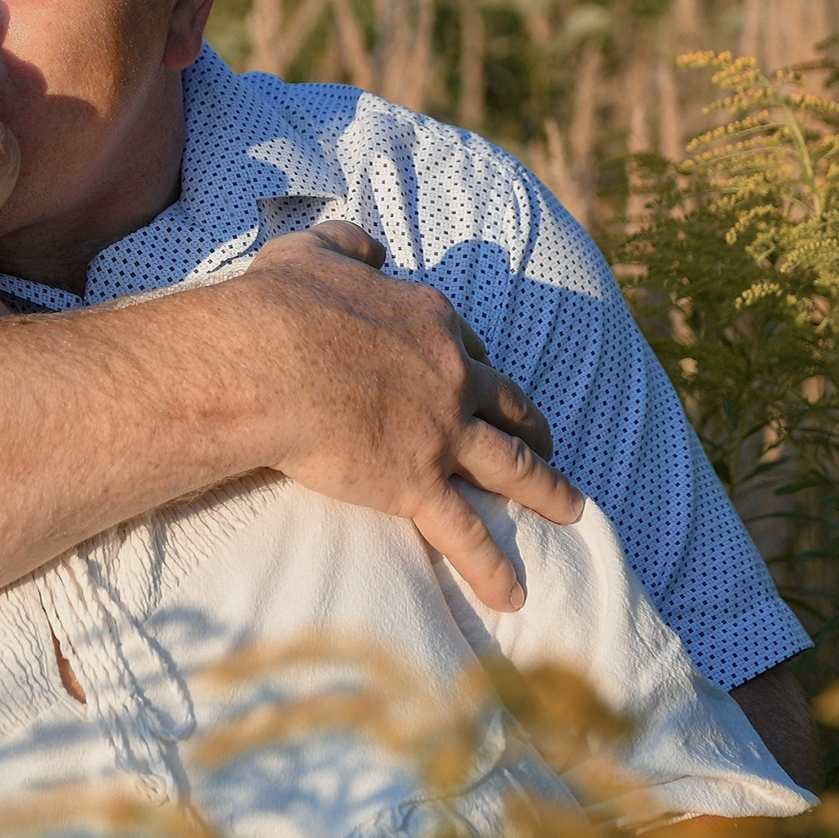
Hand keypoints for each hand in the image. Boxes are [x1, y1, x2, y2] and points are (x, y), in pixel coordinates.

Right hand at [235, 220, 584, 610]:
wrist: (265, 362)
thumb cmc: (280, 306)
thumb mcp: (312, 250)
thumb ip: (349, 244)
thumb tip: (372, 249)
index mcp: (429, 320)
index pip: (467, 345)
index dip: (474, 366)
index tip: (476, 380)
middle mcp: (451, 375)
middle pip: (508, 403)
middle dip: (531, 425)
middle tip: (544, 443)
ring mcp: (441, 432)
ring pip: (511, 465)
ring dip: (547, 490)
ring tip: (573, 511)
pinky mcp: (417, 482)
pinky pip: (464, 532)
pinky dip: (491, 565)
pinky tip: (513, 593)